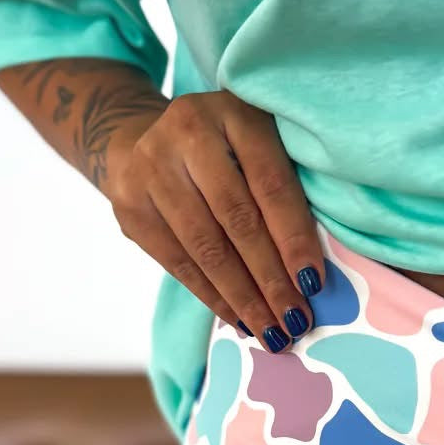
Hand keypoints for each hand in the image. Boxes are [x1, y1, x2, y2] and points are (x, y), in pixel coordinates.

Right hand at [105, 89, 323, 350]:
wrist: (142, 139)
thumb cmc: (225, 150)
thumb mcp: (259, 143)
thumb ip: (284, 187)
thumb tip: (312, 272)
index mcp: (234, 113)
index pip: (270, 184)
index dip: (293, 238)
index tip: (314, 284)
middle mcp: (187, 133)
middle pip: (236, 219)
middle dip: (270, 279)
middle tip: (296, 320)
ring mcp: (151, 169)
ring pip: (205, 247)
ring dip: (243, 298)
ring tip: (271, 331)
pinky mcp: (129, 206)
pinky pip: (177, 262)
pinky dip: (211, 296)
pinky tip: (238, 318)